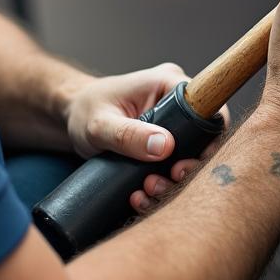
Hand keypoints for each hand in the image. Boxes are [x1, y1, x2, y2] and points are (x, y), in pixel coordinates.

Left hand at [64, 63, 229, 213]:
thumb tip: (165, 146)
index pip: (208, 109)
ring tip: (146, 192)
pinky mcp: (164, 141)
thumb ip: (129, 134)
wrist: (71, 117)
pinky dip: (162, 184)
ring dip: (171, 181)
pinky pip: (173, 164)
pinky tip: (141, 196)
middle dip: (185, 168)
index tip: (182, 167)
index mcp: (168, 83)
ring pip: (189, 156)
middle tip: (159, 184)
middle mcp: (176, 100)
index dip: (208, 142)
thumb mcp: (100, 124)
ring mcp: (172, 122)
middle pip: (202, 138)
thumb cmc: (84, 110)